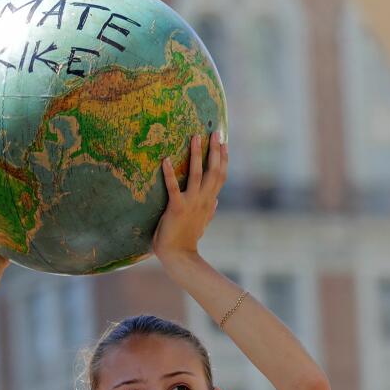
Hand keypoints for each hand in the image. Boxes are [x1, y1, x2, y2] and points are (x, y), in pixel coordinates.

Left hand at [153, 131, 227, 261]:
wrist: (180, 257)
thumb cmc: (187, 240)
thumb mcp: (202, 224)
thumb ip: (210, 211)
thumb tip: (217, 201)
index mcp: (209, 202)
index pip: (221, 176)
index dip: (223, 158)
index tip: (224, 142)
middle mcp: (203, 200)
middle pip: (214, 171)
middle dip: (215, 150)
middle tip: (215, 132)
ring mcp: (191, 203)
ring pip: (197, 174)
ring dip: (197, 155)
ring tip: (195, 137)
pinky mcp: (177, 208)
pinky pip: (173, 188)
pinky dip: (169, 174)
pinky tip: (165, 160)